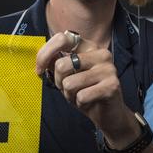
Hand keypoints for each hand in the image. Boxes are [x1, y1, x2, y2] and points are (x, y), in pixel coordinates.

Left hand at [34, 32, 140, 148]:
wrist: (109, 113)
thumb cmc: (86, 92)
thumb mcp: (68, 75)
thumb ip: (56, 63)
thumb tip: (41, 58)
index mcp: (90, 47)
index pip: (63, 39)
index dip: (45, 54)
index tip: (40, 70)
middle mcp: (101, 54)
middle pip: (62, 65)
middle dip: (59, 82)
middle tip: (69, 88)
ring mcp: (108, 69)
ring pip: (69, 83)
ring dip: (70, 95)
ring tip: (81, 95)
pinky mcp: (112, 86)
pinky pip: (81, 96)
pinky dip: (80, 103)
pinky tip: (89, 102)